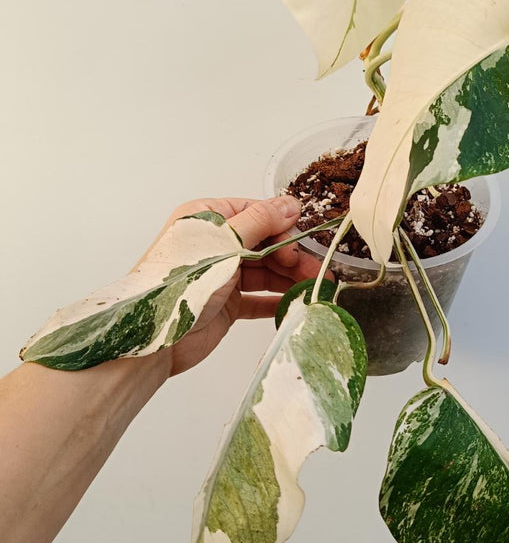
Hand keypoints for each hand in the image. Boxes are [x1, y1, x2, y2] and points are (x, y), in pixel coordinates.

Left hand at [140, 196, 322, 376]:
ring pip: (266, 270)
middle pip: (265, 243)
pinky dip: (278, 299)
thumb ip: (259, 222)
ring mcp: (223, 274)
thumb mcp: (223, 243)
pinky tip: (298, 302)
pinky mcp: (228, 304)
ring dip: (291, 278)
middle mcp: (216, 244)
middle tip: (317, 269)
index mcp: (207, 219)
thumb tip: (290, 204)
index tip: (301, 241)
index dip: (281, 226)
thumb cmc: (182, 281)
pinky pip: (259, 298)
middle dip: (292, 256)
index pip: (255, 213)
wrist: (157, 337)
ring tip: (316, 286)